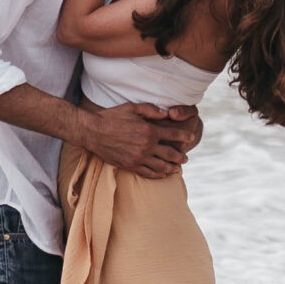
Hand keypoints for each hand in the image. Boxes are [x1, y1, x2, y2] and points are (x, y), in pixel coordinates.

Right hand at [78, 101, 198, 179]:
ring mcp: (139, 158)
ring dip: (172, 168)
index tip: (191, 137)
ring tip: (177, 169)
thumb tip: (167, 113)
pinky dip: (158, 175)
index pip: (173, 134)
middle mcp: (147, 146)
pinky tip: (163, 174)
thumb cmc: (112, 117)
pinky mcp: (130, 166)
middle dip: (180, 156)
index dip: (184, 136)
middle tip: (185, 158)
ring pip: (162, 166)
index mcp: (149, 130)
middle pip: (170, 153)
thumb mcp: (132, 108)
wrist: (93, 132)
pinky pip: (149, 173)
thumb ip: (151, 110)